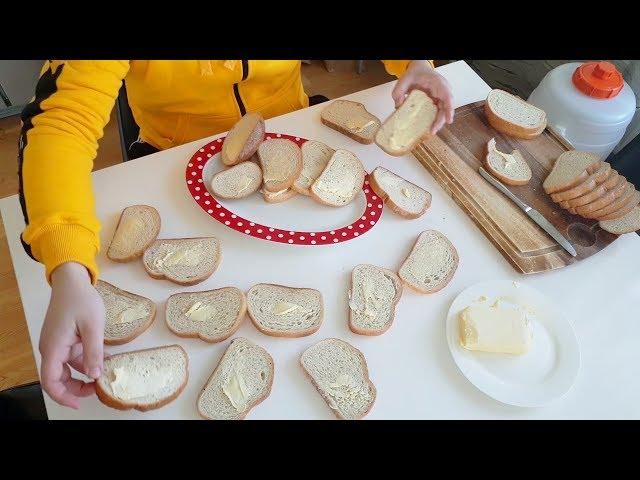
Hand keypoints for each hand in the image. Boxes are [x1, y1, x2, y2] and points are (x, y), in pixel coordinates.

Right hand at [39, 262, 104, 407]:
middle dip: (76, 388)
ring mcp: (58, 344)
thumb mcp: (93, 326)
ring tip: (105, 374)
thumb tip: (95, 376)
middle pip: (58, 378)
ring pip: (68, 368)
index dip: (63, 396)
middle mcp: (52, 348)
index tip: (79, 403)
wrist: (72, 281)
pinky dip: (86, 361)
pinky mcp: (65, 339)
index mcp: (54, 348)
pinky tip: (103, 360)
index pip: (50, 381)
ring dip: (84, 374)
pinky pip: (73, 356)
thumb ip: (94, 352)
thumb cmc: (81, 300)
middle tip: (97, 389)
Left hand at [392, 60, 454, 134]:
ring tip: (431, 131)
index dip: (449, 109)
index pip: (447, 96)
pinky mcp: (437, 101)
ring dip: (438, 122)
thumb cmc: (414, 74)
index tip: (449, 120)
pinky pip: (438, 111)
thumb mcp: (404, 80)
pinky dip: (434, 119)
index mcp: (437, 82)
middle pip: (446, 107)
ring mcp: (441, 96)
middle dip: (441, 120)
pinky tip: (428, 127)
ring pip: (443, 111)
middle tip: (432, 130)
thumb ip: (399, 92)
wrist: (418, 70)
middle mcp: (442, 90)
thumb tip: (398, 106)